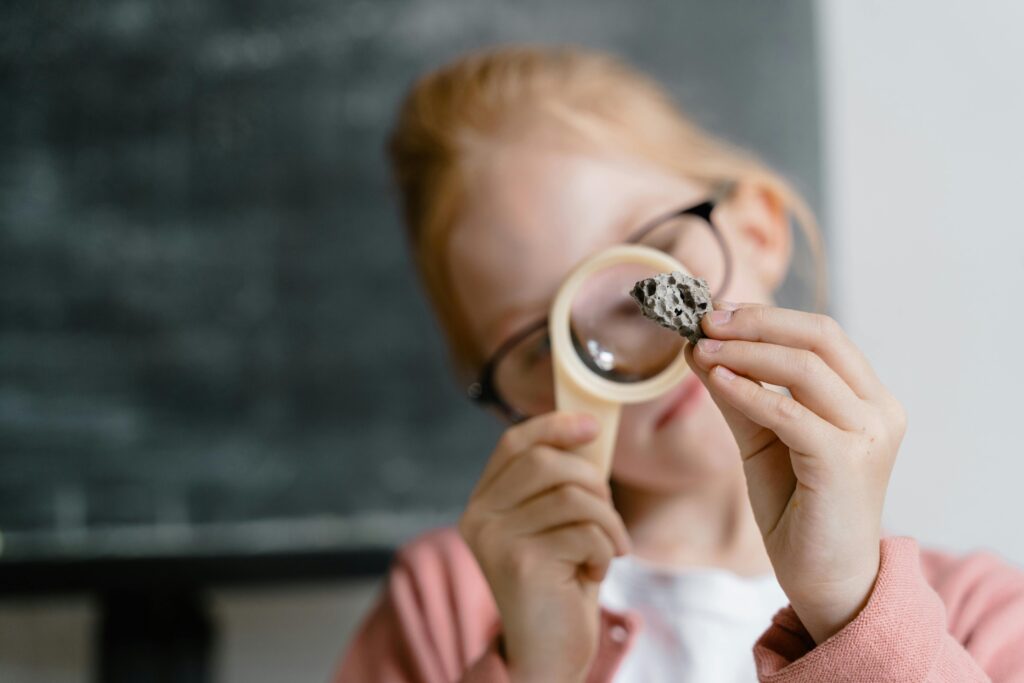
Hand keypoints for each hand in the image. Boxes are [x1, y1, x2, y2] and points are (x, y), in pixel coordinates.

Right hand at [458, 412, 630, 681]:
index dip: (554, 425)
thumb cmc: (559, 585)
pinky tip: (593, 575)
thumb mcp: (555, 525)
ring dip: (608, 523)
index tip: (592, 426)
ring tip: (607, 550)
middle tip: (608, 516)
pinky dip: (604, 552)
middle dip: (593, 481)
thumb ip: (559, 483)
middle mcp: (479, 516)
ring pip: (573, 496)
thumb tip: (588, 428)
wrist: (546, 654)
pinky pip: (584, 533)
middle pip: (546, 462)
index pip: (514, 442)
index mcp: (483, 502)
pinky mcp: (519, 563)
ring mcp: (495, 539)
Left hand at [686, 302, 906, 643]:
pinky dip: (749, 392)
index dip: (766, 316)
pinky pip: (789, 413)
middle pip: (820, 336)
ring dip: (746, 352)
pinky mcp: (846, 462)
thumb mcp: (762, 438)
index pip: (821, 333)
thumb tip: (697, 347)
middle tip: (706, 321)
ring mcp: (868, 434)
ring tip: (702, 349)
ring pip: (805, 368)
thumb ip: (737, 392)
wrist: (826, 579)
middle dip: (757, 322)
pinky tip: (716, 380)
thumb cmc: (799, 509)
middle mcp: (879, 409)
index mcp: (867, 397)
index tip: (716, 312)